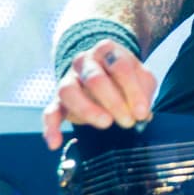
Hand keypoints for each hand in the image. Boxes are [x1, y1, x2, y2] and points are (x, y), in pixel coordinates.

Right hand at [41, 40, 157, 149]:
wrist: (105, 71)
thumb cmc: (125, 76)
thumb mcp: (142, 77)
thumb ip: (144, 92)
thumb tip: (142, 114)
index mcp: (107, 51)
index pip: (119, 66)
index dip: (133, 90)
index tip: (142, 112)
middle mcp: (84, 62)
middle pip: (94, 79)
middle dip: (114, 102)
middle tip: (128, 121)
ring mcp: (69, 80)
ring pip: (68, 92)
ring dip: (87, 110)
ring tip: (105, 123)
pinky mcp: (59, 101)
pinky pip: (50, 112)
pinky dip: (51, 128)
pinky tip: (55, 143)